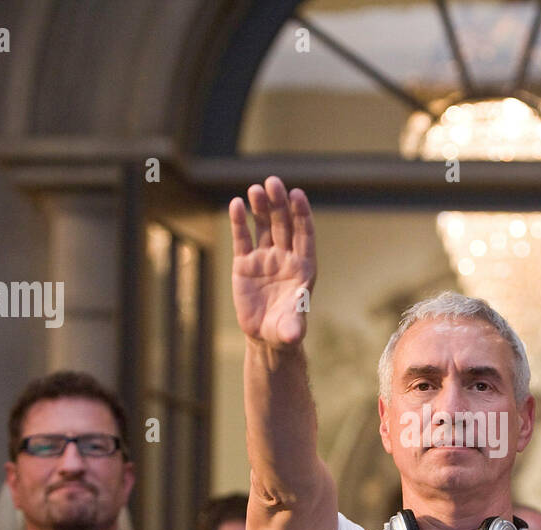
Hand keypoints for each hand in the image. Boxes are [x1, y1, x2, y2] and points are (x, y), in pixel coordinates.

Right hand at [230, 176, 316, 346]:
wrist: (265, 335)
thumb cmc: (284, 330)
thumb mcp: (290, 330)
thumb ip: (293, 327)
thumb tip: (294, 335)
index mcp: (303, 266)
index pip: (304, 234)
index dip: (301, 214)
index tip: (297, 194)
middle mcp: (285, 257)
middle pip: (284, 224)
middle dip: (279, 203)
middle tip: (273, 183)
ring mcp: (265, 257)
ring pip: (264, 226)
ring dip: (260, 207)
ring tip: (255, 189)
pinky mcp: (244, 263)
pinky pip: (243, 238)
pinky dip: (240, 222)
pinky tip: (236, 204)